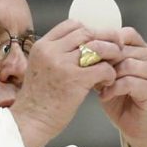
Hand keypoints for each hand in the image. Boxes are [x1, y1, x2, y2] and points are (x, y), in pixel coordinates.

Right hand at [10, 20, 122, 146]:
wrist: (30, 121)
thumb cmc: (37, 100)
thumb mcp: (40, 68)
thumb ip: (56, 55)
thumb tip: (83, 46)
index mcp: (42, 46)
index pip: (72, 24)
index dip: (90, 30)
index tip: (98, 40)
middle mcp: (51, 51)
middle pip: (87, 32)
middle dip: (106, 38)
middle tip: (117, 47)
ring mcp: (63, 65)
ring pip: (98, 47)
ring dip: (112, 53)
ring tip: (115, 64)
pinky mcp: (75, 80)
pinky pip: (103, 68)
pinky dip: (110, 73)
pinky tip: (107, 81)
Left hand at [98, 27, 146, 146]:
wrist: (135, 125)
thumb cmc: (121, 100)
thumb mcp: (108, 75)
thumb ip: (104, 60)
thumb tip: (85, 49)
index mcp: (142, 50)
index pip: (125, 34)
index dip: (106, 43)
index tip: (91, 55)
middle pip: (123, 49)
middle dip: (104, 62)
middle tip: (91, 73)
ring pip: (127, 64)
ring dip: (108, 76)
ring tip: (98, 86)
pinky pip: (129, 82)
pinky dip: (113, 89)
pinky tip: (105, 96)